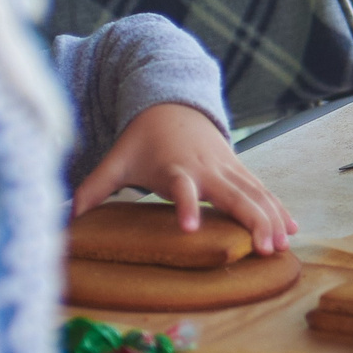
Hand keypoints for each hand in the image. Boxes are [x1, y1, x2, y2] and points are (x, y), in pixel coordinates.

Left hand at [72, 103, 296, 254]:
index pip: (182, 189)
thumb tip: (60, 218)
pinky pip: (262, 191)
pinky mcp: (238, 169)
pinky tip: (292, 229)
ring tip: (282, 247)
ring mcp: (228, 168)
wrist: (173, 104)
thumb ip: (90, 189)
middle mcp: (207, 169)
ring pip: (255, 193)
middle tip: (264, 248)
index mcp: (176, 168)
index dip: (186, 207)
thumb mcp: (115, 161)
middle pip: (234, 194)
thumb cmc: (142, 139)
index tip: (190, 229)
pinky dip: (278, 209)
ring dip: (270, 219)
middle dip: (252, 220)